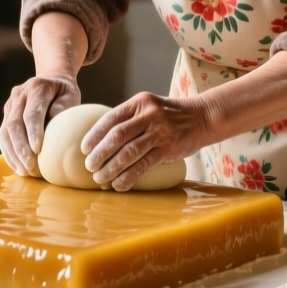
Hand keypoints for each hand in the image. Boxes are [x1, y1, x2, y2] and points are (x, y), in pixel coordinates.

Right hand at [0, 74, 80, 176]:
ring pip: (5, 132)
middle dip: (20, 148)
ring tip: (24, 171)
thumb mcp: (71, 94)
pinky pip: (3, 137)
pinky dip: (9, 153)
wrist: (50, 78)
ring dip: (13, 154)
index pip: (31, 113)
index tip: (38, 150)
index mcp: (36, 87)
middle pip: (14, 124)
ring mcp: (10, 105)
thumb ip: (64, 107)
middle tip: (30, 167)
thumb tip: (54, 124)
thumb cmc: (64, 91)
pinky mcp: (6, 115)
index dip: (32, 132)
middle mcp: (19, 95)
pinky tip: (18, 167)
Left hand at [81, 92, 211, 190]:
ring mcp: (160, 132)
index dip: (94, 135)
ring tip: (100, 178)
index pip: (111, 118)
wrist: (202, 117)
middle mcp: (148, 115)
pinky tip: (119, 185)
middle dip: (100, 153)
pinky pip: (144, 165)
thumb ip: (130, 119)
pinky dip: (129, 177)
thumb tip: (101, 140)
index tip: (84, 149)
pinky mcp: (168, 148)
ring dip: (111, 168)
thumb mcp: (149, 108)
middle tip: (89, 167)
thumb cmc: (169, 116)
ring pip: (129, 152)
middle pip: (117, 136)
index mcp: (139, 103)